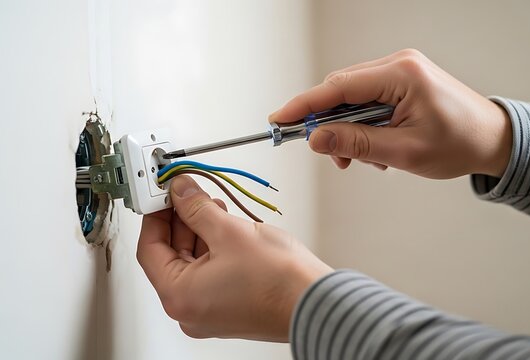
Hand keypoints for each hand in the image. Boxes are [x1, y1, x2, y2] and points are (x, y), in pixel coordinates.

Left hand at [137, 176, 332, 340]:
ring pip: (192, 263)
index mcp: (179, 296)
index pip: (149, 248)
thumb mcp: (229, 232)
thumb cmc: (279, 281)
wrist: (316, 302)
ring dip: (200, 232)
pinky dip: (214, 249)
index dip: (155, 215)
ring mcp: (210, 311)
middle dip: (181, 220)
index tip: (163, 194)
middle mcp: (190, 310)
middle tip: (189, 193)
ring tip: (214, 207)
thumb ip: (197, 208)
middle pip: (171, 256)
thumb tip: (180, 192)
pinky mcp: (229, 307)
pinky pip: (210, 273)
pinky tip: (227, 227)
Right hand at [269, 49, 511, 178]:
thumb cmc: (460, 144)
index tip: (279, 119)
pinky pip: (369, 100)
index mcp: (401, 74)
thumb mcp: (404, 151)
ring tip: (366, 158)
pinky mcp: (403, 82)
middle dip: (330, 125)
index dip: (305, 105)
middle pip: (342, 90)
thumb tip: (316, 139)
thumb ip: (356, 143)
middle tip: (332, 157)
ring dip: (350, 130)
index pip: (338, 87)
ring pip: (353, 98)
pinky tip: (377, 147)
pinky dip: (364, 125)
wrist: (494, 140)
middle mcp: (398, 64)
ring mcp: (401, 71)